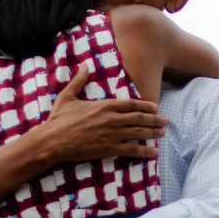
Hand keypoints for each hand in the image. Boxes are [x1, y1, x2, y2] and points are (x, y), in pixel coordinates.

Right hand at [40, 65, 166, 162]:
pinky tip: (154, 152)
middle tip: (165, 121)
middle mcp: (112, 119)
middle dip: (154, 119)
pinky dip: (144, 151)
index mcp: (104, 106)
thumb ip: (79, 81)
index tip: (155, 107)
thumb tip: (84, 65)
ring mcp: (112, 134)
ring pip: (139, 133)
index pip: (131, 104)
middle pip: (139, 118)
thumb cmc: (58, 119)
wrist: (52, 141)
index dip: (146, 105)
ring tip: (163, 133)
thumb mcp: (68, 96)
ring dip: (153, 133)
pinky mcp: (109, 149)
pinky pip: (131, 149)